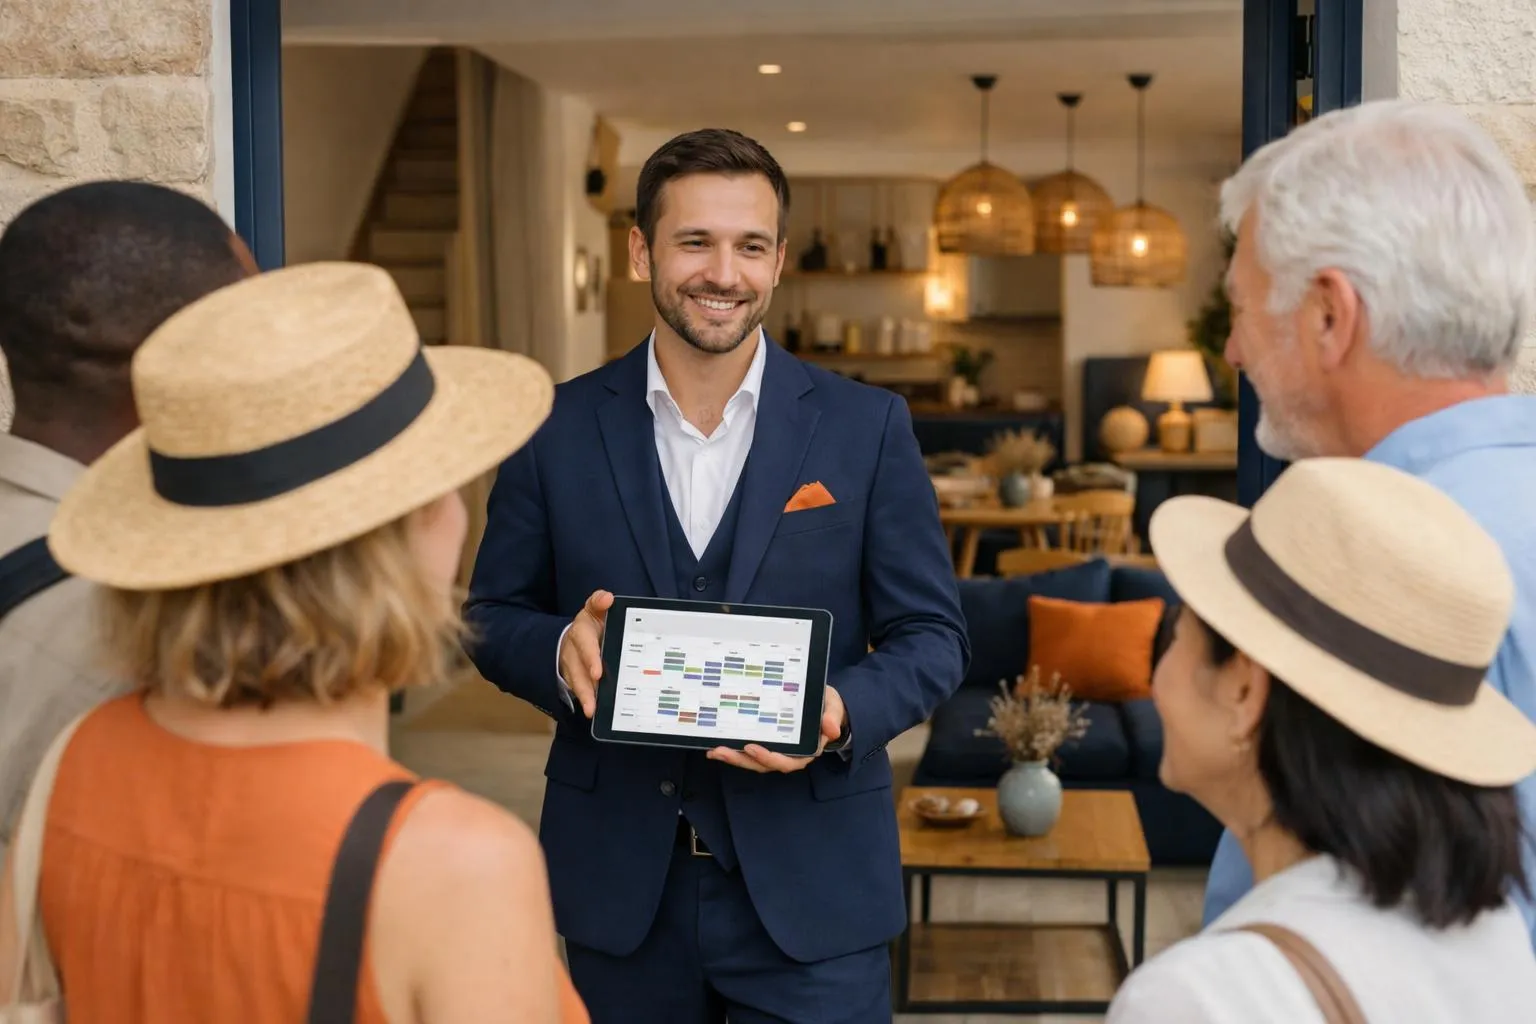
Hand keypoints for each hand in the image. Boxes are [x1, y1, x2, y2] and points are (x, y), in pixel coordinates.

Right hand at [558, 590, 611, 716]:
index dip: (590, 657)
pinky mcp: (574, 678)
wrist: (577, 635)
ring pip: (575, 682)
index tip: (598, 672)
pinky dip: (585, 700)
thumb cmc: (592, 623)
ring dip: (583, 697)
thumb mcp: (594, 609)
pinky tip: (594, 710)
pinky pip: (577, 690)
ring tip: (591, 710)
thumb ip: (599, 602)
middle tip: (594, 700)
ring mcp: (571, 666)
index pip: (584, 643)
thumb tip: (607, 597)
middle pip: (576, 669)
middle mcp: (572, 650)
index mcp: (580, 631)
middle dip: (585, 684)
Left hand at [708, 686, 845, 772]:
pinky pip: (748, 752)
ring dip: (733, 757)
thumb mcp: (833, 708)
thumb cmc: (827, 708)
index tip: (751, 748)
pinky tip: (714, 746)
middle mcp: (789, 755)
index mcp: (807, 750)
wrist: (824, 706)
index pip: (787, 761)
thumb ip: (832, 717)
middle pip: (764, 764)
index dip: (768, 758)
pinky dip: (733, 750)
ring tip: (714, 750)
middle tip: (721, 750)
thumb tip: (831, 729)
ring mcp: (776, 751)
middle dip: (741, 760)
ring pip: (753, 761)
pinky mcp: (766, 743)